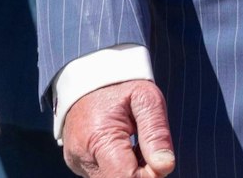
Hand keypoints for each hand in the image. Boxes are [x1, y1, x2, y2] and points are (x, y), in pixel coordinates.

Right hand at [61, 79, 175, 177]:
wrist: (88, 76)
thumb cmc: (121, 85)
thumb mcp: (146, 98)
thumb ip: (156, 132)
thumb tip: (165, 167)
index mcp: (99, 138)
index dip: (150, 175)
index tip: (159, 157)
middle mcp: (82, 156)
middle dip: (142, 172)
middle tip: (148, 146)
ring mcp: (77, 163)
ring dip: (131, 170)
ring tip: (135, 141)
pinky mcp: (77, 164)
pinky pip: (104, 175)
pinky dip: (120, 167)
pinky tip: (125, 146)